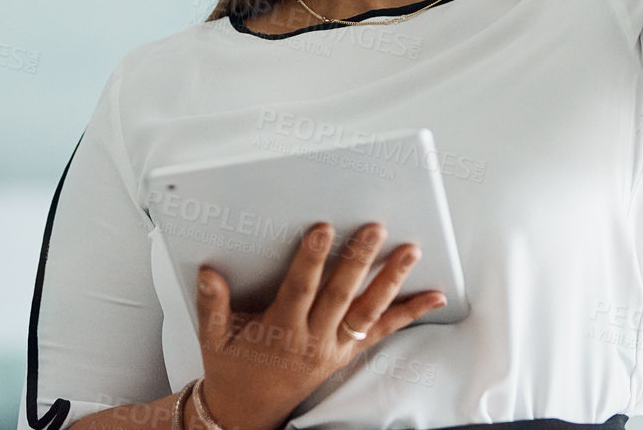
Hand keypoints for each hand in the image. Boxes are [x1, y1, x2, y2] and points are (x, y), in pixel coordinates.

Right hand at [191, 221, 446, 429]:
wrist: (249, 412)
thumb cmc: (234, 370)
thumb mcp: (214, 340)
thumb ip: (212, 306)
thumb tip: (209, 274)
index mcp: (281, 330)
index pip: (300, 289)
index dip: (311, 259)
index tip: (322, 230)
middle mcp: (313, 339)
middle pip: (340, 294)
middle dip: (358, 260)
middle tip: (374, 229)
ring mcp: (335, 347)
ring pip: (367, 310)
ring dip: (390, 279)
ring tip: (409, 252)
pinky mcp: (347, 352)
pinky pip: (383, 331)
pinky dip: (409, 313)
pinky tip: (433, 296)